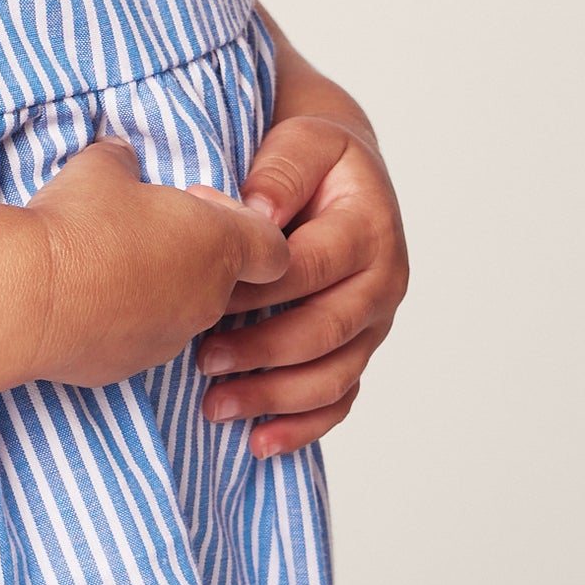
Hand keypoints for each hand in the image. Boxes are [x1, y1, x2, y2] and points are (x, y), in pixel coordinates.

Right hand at [28, 139, 290, 389]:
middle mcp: (207, 300)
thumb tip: (121, 155)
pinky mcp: (130, 368)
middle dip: (188, 255)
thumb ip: (124, 159)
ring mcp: (170, 341)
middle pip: (222, 279)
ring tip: (105, 268)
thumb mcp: (102, 165)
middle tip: (141, 232)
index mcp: (220, 246)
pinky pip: (136, 340)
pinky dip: (119, 323)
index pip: (273, 248)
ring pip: (179, 313)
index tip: (194, 205)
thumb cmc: (80, 222)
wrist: (30, 296)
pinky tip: (82, 302)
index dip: (241, 222)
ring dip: (154, 291)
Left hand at [194, 114, 408, 457]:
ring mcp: (374, 323)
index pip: (309, 268)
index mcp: (369, 229)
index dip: (255, 288)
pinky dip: (302, 427)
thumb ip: (280, 173)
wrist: (339, 170)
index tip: (201, 298)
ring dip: (274, 397)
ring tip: (215, 406)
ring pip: (332, 375)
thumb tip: (257, 215)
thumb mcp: (300, 141)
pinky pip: (339, 399)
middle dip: (261, 351)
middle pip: (324, 330)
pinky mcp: (359, 349)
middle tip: (202, 359)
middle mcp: (383, 281)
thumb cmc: (310, 156)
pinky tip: (260, 444)